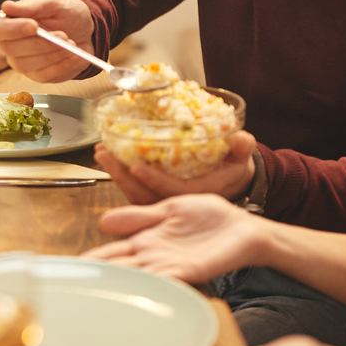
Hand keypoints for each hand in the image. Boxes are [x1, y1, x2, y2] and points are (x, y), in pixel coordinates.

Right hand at [0, 0, 94, 80]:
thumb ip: (32, 5)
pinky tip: (75, 55)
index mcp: (7, 21)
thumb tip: (6, 6)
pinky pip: (44, 75)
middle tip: (63, 35)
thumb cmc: (64, 12)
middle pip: (12, 49)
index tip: (33, 26)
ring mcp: (21, 62)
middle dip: (40, 43)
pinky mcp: (37, 75)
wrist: (84, 29)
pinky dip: (62, 65)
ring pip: (27, 65)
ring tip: (72, 43)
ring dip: (52, 55)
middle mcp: (9, 44)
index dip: (12, 30)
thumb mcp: (53, 1)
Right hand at [85, 194, 268, 282]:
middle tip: (74, 294)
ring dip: (120, 288)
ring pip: (138, 278)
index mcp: (147, 241)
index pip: (112, 254)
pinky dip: (152, 287)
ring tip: (97, 298)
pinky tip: (136, 292)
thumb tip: (103, 220)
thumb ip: (138, 216)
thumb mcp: (168, 208)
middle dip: (100, 280)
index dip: (92, 262)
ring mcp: (171, 266)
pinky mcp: (191, 271)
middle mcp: (154, 258)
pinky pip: (167, 280)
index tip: (69, 271)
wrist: (243, 227)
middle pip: (121, 270)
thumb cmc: (209, 217)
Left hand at [94, 134, 257, 204]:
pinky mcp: (156, 201)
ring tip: (103, 152)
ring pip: (135, 195)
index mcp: (198, 196)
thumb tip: (242, 139)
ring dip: (117, 174)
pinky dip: (121, 177)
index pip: (171, 191)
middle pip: (144, 195)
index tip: (136, 165)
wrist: (230, 188)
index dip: (153, 180)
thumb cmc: (232, 171)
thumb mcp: (240, 160)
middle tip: (106, 152)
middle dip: (123, 174)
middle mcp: (178, 206)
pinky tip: (110, 159)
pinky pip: (134, 193)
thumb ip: (242, 149)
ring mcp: (165, 206)